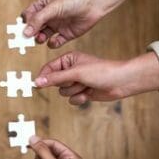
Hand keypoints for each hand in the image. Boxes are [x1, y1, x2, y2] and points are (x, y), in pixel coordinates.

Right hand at [21, 0, 105, 47]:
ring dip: (39, 39)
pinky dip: (53, 43)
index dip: (24, 23)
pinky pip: (55, 42)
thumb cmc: (73, 0)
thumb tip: (25, 32)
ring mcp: (56, 26)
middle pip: (33, 28)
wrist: (93, 4)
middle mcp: (48, 16)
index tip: (21, 30)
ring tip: (41, 38)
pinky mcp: (65, 34)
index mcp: (42, 6)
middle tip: (26, 40)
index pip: (27, 16)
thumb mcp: (52, 9)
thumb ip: (38, 20)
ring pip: (42, 36)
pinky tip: (55, 40)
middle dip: (29, 34)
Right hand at [34, 51, 158, 104]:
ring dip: (74, 91)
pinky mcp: (82, 92)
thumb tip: (38, 82)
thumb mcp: (76, 73)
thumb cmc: (102, 71)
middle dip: (66, 84)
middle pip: (55, 82)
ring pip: (63, 92)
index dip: (44, 77)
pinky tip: (89, 93)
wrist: (121, 82)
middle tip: (77, 80)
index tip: (37, 84)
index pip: (49, 68)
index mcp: (68, 59)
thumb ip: (55, 78)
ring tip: (86, 85)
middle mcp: (71, 70)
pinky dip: (79, 98)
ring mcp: (76, 81)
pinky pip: (71, 99)